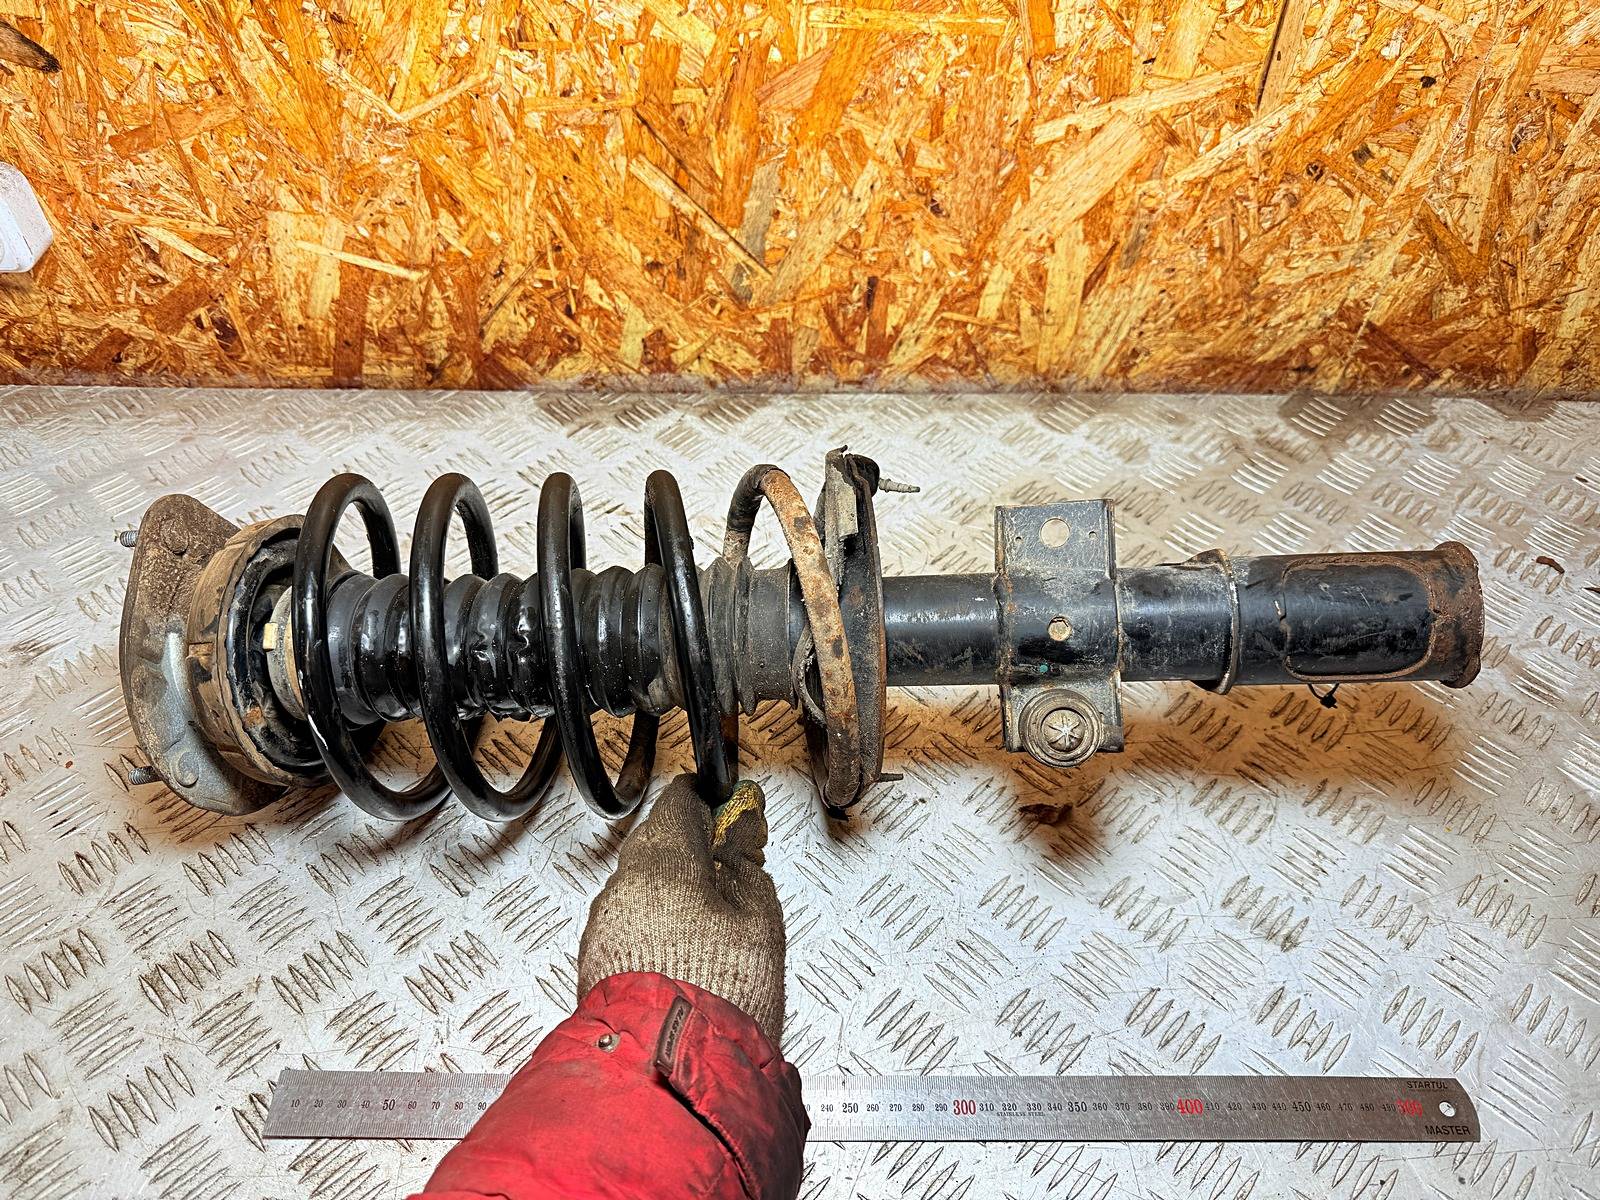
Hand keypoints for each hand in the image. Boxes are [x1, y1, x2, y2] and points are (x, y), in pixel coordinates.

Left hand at [577, 774, 786, 1047]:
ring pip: (641, 884)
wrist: (674, 1063)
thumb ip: (745, 864)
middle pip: (657, 841)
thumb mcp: (759, 917)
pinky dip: (655, 921)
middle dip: (691, 846)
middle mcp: (622, 884)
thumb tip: (740, 834)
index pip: (680, 801)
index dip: (709, 799)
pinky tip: (684, 946)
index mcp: (662, 859)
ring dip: (672, 887)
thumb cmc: (720, 991)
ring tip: (712, 915)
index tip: (728, 806)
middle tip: (728, 861)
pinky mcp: (596, 959)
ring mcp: (604, 923)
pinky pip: (628, 921)